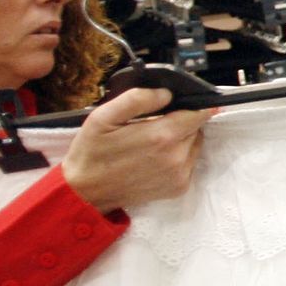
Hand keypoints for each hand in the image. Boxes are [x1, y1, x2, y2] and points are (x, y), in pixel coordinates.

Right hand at [61, 88, 213, 213]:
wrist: (87, 192)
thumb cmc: (93, 151)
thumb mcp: (104, 116)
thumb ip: (138, 99)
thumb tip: (167, 93)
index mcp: (162, 136)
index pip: (198, 113)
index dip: (192, 105)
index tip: (179, 103)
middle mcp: (177, 157)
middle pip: (196, 129)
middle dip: (181, 122)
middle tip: (154, 124)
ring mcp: (180, 175)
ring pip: (195, 145)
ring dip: (181, 139)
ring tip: (153, 141)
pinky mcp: (179, 188)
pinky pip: (189, 163)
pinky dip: (179, 157)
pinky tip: (156, 157)